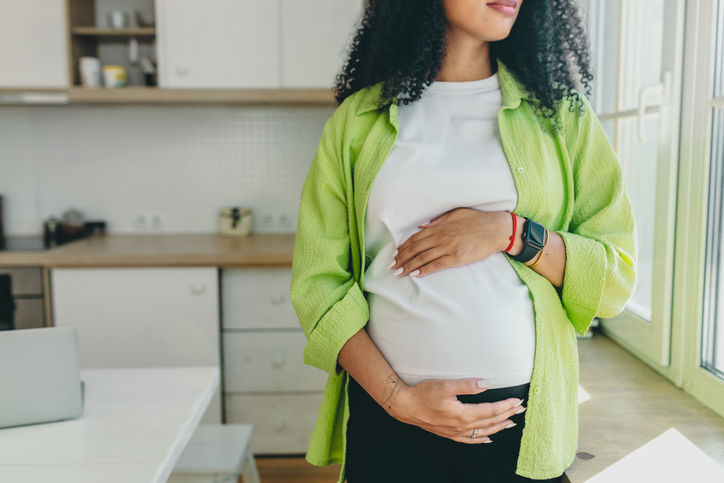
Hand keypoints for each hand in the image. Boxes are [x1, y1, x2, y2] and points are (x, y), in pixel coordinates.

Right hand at [388, 378, 524, 443]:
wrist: (405, 406)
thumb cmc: (423, 393)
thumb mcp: (445, 385)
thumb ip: (467, 385)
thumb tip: (487, 383)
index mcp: (463, 414)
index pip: (491, 410)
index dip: (506, 405)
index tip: (517, 400)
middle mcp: (462, 426)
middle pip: (490, 422)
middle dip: (507, 415)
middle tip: (521, 409)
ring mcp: (455, 432)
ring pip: (483, 432)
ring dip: (499, 427)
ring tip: (511, 423)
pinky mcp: (449, 433)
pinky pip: (470, 439)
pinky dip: (481, 439)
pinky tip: (487, 438)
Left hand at [389, 208, 510, 277]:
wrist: (496, 229)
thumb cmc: (477, 220)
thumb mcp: (455, 214)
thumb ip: (437, 221)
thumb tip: (422, 227)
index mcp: (438, 227)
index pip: (415, 238)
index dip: (403, 247)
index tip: (394, 254)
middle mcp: (440, 237)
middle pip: (415, 249)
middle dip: (401, 258)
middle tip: (391, 266)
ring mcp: (448, 248)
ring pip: (422, 258)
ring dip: (408, 266)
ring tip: (398, 272)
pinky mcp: (456, 258)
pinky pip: (436, 265)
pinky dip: (424, 270)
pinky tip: (415, 274)